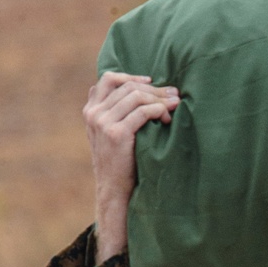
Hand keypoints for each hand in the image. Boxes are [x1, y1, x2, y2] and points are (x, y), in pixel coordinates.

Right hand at [83, 71, 179, 260]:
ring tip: (176, 105)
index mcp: (91, 110)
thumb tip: (140, 90)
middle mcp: (94, 113)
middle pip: (128, 86)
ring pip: (137, 96)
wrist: (114, 190)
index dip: (132, 76)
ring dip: (160, 98)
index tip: (151, 81)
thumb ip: (116, 113)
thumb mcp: (110, 134)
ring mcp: (103, 122)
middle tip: (174, 94)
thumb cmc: (120, 162)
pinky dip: (159, 110)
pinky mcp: (116, 133)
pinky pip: (143, 112)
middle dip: (155, 89)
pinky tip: (167, 118)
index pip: (109, 79)